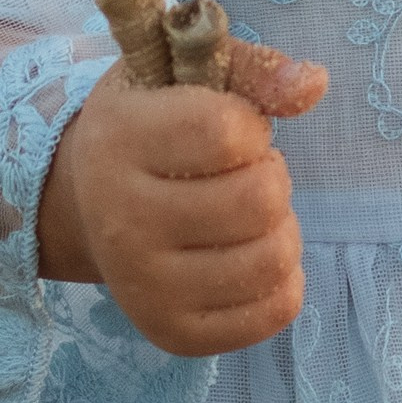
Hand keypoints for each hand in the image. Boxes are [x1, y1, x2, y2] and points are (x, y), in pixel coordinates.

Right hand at [36, 54, 324, 355]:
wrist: (87, 205)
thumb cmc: (152, 125)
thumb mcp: (185, 74)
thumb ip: (253, 70)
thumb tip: (314, 84)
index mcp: (119, 140)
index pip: (226, 131)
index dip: (251, 125)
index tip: (232, 128)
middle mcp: (121, 221)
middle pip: (259, 200)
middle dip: (272, 176)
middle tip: (243, 173)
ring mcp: (143, 287)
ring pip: (272, 259)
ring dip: (280, 228)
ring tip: (247, 214)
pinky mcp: (171, 332)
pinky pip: (272, 314)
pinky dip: (283, 280)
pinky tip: (251, 254)